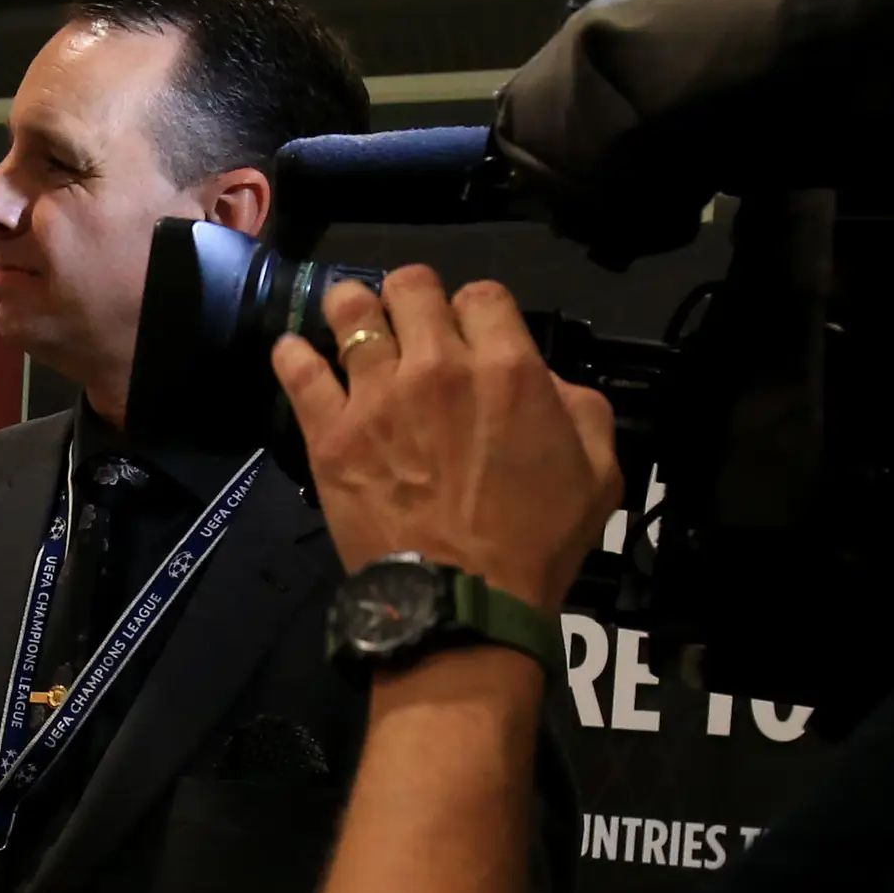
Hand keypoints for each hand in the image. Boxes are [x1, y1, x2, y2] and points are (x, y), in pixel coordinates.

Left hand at [271, 267, 620, 608]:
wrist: (466, 606)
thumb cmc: (536, 545)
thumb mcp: (599, 472)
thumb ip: (579, 407)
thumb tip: (546, 379)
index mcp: (507, 368)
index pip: (483, 295)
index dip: (478, 311)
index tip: (472, 337)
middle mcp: (437, 366)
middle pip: (412, 286)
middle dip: (413, 298)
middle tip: (411, 326)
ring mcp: (376, 397)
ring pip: (350, 310)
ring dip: (352, 308)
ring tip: (352, 323)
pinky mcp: (330, 434)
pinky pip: (298, 370)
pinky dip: (294, 355)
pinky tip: (297, 354)